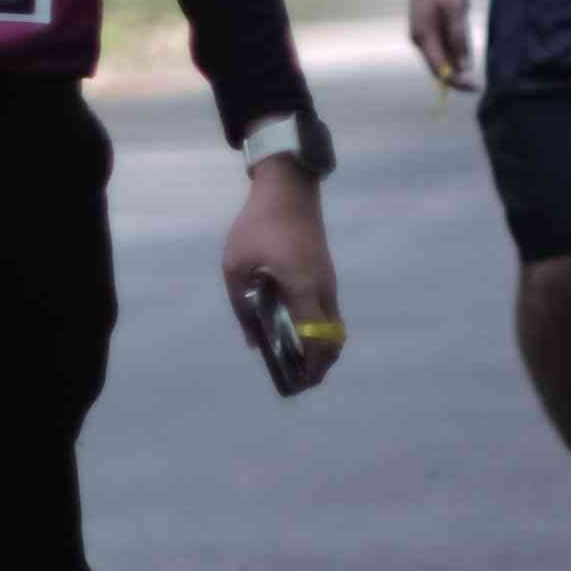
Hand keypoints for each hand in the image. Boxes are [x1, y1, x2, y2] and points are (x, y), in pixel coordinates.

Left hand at [222, 159, 342, 379]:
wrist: (288, 189)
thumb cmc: (258, 225)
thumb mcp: (236, 266)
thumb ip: (241, 306)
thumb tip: (254, 343)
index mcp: (302, 287)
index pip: (318, 337)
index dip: (312, 364)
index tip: (299, 382)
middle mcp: (323, 288)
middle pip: (334, 339)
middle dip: (320, 365)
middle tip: (298, 380)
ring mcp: (328, 281)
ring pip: (334, 327)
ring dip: (321, 348)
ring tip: (296, 363)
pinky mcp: (325, 274)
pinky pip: (328, 313)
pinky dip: (319, 331)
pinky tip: (296, 335)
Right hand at [406, 0, 471, 93]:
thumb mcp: (456, 10)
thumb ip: (459, 38)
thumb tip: (463, 66)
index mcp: (423, 37)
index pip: (439, 70)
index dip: (457, 82)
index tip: (476, 86)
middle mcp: (419, 38)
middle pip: (438, 66)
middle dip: (457, 74)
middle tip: (479, 79)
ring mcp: (422, 31)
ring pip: (441, 54)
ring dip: (457, 57)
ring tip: (468, 38)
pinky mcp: (427, 23)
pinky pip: (441, 42)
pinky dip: (454, 45)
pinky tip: (462, 31)